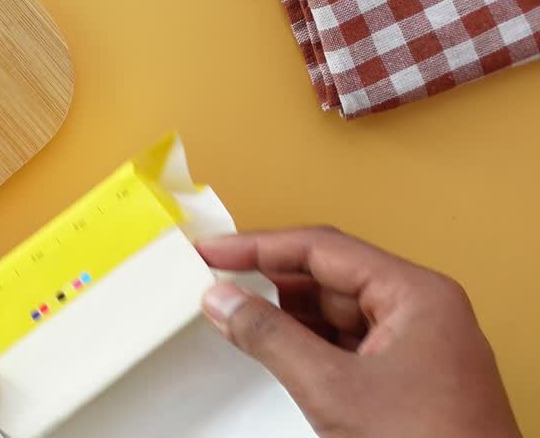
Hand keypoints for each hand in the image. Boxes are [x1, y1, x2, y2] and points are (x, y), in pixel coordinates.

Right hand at [196, 228, 521, 437]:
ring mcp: (416, 346)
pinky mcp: (406, 379)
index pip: (323, 248)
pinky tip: (272, 344)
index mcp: (416, 295)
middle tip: (217, 280)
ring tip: (235, 312)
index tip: (214, 252)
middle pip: (328, 275)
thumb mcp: (332, 387)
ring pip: (334, 310)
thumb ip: (270, 336)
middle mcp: (420, 311)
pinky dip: (304, 341)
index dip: (260, 247)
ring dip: (284, 312)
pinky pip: (344, 342)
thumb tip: (225, 301)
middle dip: (269, 278)